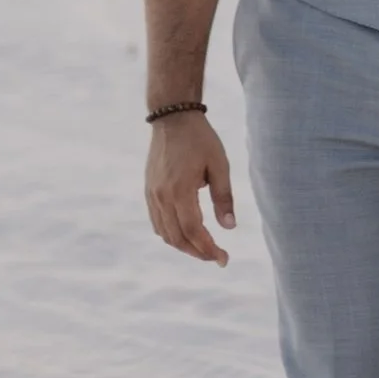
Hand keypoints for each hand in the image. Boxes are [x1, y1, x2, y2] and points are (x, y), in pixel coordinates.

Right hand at [146, 108, 235, 265]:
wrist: (172, 118)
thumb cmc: (200, 139)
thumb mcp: (220, 165)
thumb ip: (224, 197)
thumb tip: (229, 227)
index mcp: (180, 190)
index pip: (193, 231)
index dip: (208, 249)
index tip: (223, 259)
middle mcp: (161, 196)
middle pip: (177, 238)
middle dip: (198, 252)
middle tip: (218, 258)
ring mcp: (152, 195)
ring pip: (165, 234)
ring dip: (184, 246)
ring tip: (204, 249)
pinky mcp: (149, 191)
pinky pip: (157, 222)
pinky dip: (171, 234)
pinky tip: (186, 234)